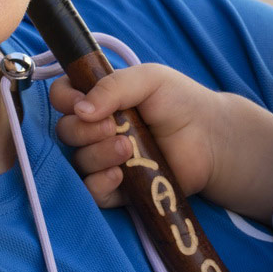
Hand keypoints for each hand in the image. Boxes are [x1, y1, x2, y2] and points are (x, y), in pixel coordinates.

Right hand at [51, 63, 222, 207]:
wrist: (210, 138)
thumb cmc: (179, 101)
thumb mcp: (149, 79)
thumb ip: (113, 86)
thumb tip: (80, 109)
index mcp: (99, 98)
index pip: (62, 96)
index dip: (64, 99)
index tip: (81, 102)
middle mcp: (96, 128)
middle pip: (66, 132)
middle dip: (84, 130)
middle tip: (114, 126)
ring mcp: (105, 159)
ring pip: (79, 162)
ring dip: (98, 155)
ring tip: (128, 149)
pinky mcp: (117, 188)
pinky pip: (92, 192)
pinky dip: (99, 184)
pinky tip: (119, 175)